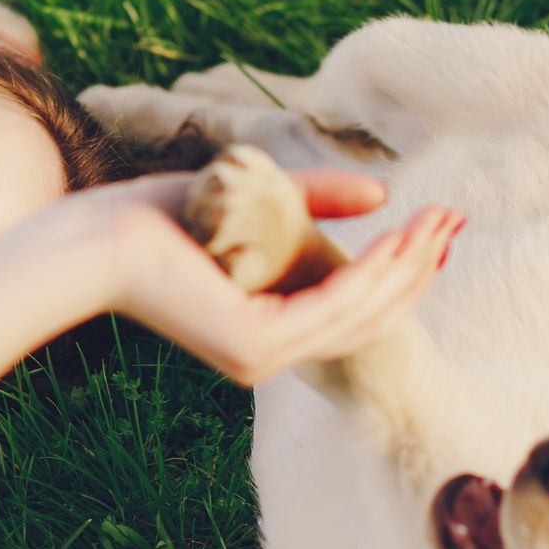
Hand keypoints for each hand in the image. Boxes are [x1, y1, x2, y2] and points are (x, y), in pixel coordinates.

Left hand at [86, 170, 459, 385]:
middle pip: (368, 316)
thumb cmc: (153, 221)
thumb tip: (377, 192)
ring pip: (359, 314)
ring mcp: (262, 356)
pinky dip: (373, 276)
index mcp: (266, 332)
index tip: (437, 227)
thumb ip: (309, 198)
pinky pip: (332, 308)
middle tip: (455, 221)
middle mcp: (268, 355)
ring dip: (407, 268)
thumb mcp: (250, 201)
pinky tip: (400, 241)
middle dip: (418, 267)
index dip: (403, 272)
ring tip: (439, 224)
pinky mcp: (254, 344)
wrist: (93, 241)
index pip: (352, 310)